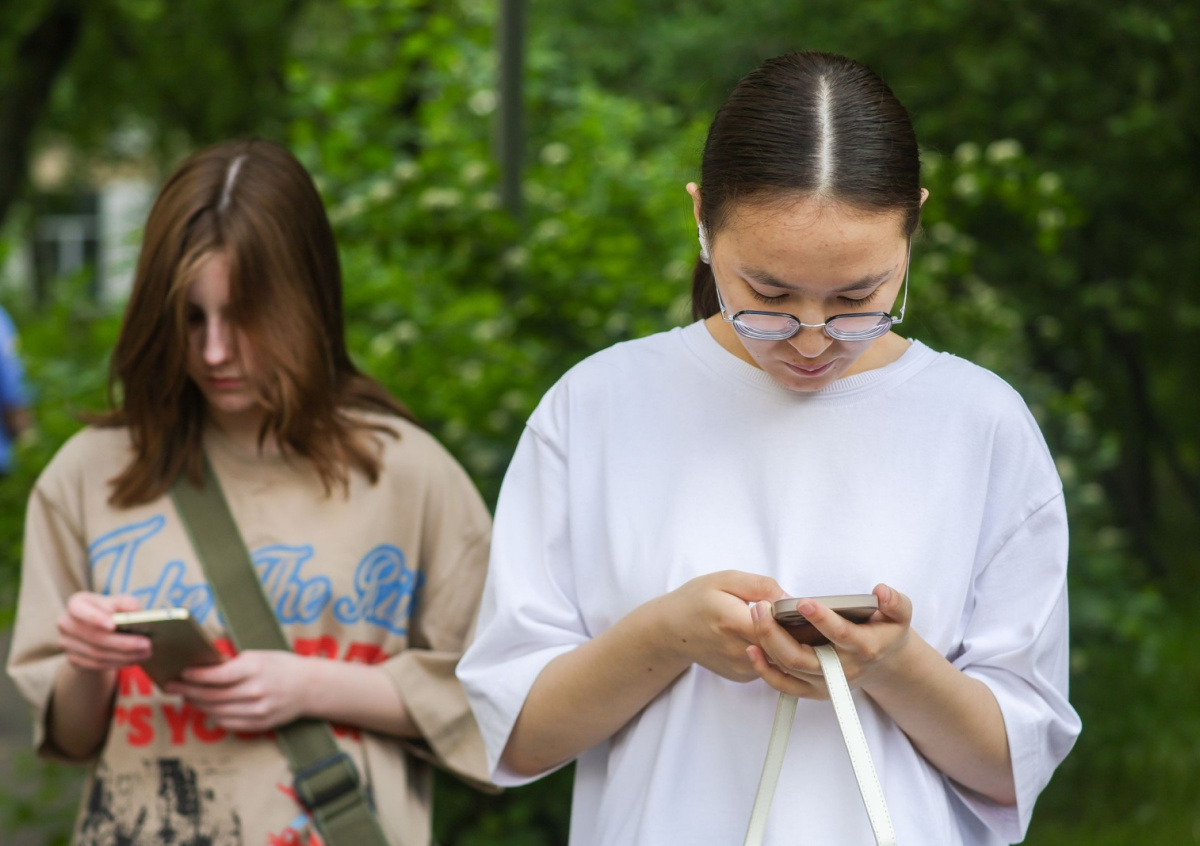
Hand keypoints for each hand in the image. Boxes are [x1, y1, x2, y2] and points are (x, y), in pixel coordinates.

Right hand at [57, 592, 150, 671]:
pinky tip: (135, 659)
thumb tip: (135, 609)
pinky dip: (118, 662)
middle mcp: (66, 623)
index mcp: (76, 603)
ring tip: (146, 652)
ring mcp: (66, 643)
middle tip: (147, 644)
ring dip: (125, 655)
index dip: (95, 618)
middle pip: (94, 636)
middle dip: (123, 642)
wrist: (95, 631)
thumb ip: (125, 602)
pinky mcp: (73, 659)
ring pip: (97, 653)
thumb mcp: (116, 602)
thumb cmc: (109, 611)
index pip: (80, 609)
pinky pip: (97, 664)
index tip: (113, 625)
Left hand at [166, 650, 314, 732]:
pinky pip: (227, 723)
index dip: (196, 676)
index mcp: (256, 669)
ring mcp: (257, 711)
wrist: (310, 687)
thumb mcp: (259, 656)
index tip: (181, 673)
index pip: (218, 676)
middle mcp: (256, 691)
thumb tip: (202, 668)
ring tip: (186, 696)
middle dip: (188, 690)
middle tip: (172, 686)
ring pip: (216, 711)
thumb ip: (233, 663)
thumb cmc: (282, 666)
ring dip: (197, 704)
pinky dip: (213, 715)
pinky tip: (205, 707)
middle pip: (212, 695)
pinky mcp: (258, 724)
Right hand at [662, 570, 785, 682]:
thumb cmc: (697, 600)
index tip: (797, 606)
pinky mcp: (742, 676)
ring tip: (782, 625)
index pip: (778, 628)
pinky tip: (766, 637)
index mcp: (733, 622)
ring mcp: (740, 667)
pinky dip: (773, 653)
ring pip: (779, 659)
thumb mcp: (726, 579)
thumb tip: (791, 598)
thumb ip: (761, 586)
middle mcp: (738, 650)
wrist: (672, 630)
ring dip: (786, 644)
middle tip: (798, 616)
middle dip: (796, 633)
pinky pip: (769, 665)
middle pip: (783, 647)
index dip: (793, 618)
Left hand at [746, 584, 913, 698]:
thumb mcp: (900, 615)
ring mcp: (826, 683)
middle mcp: (843, 669)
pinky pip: (784, 686)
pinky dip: (765, 670)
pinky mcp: (813, 691)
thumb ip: (894, 602)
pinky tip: (752, 649)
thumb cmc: (887, 633)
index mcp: (864, 647)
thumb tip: (880, 591)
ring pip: (790, 669)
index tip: (802, 601)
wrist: (884, 664)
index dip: (821, 618)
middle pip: (803, 657)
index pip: (840, 634)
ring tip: (755, 616)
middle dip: (777, 632)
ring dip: (767, 644)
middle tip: (761, 607)